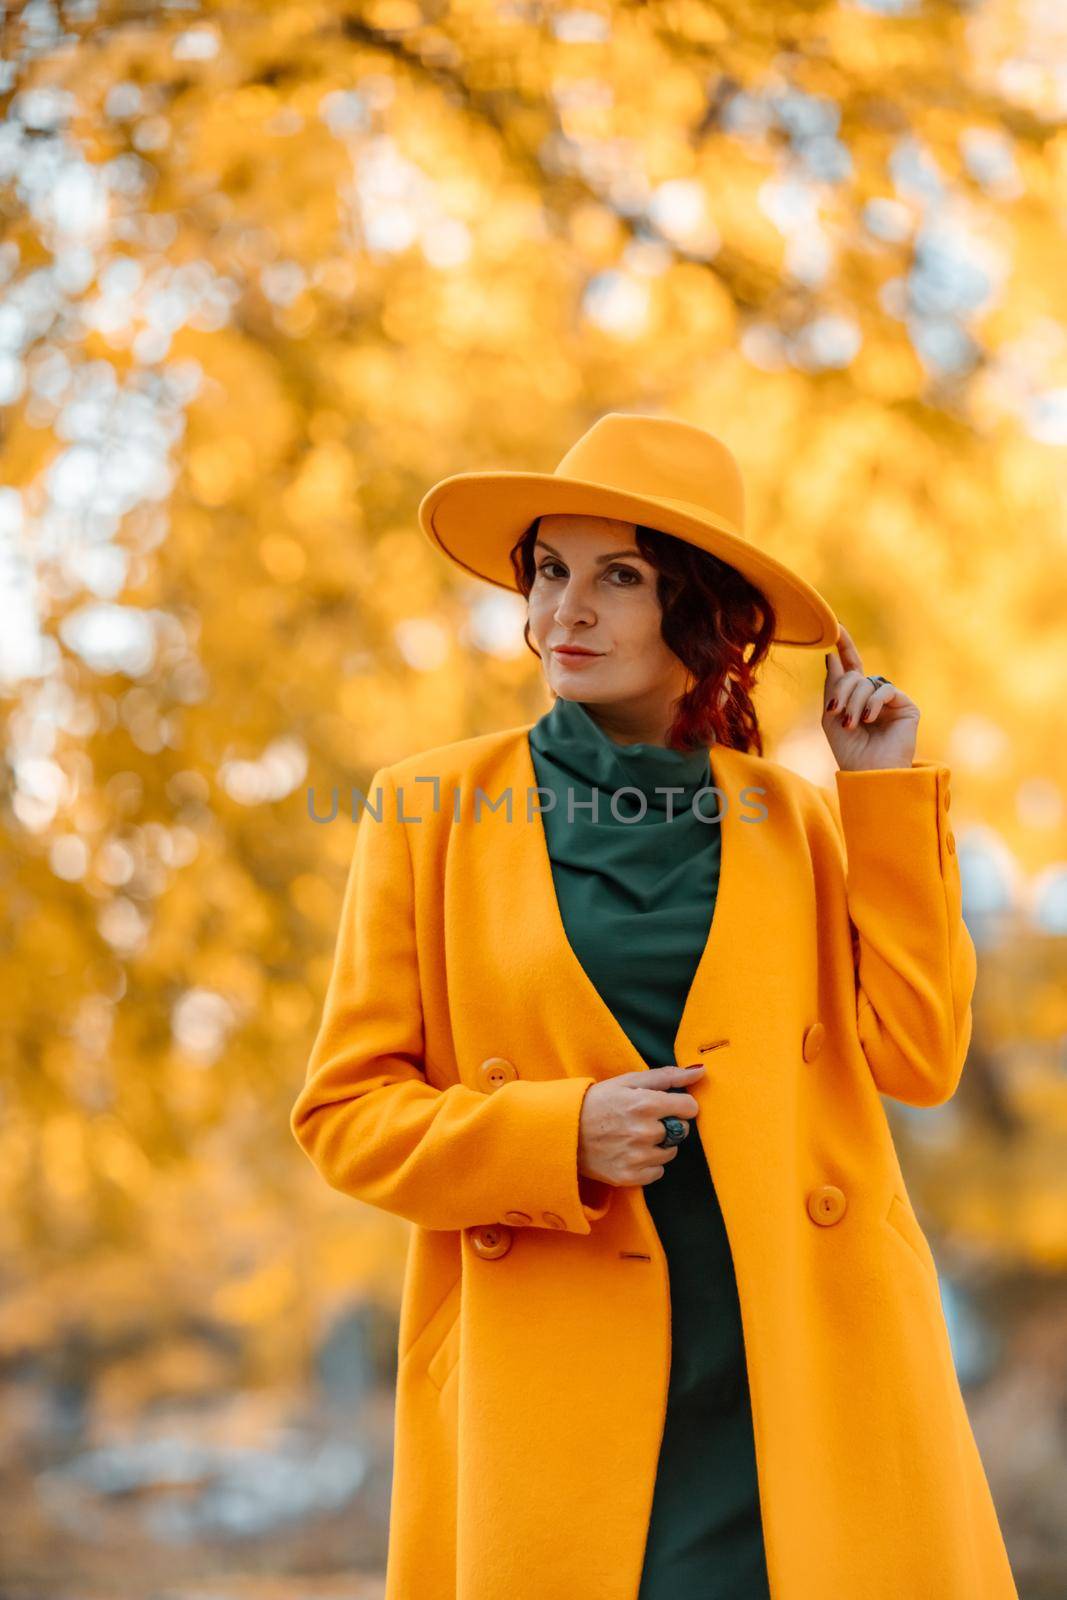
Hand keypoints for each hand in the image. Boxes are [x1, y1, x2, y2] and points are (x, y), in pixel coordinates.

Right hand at [578, 1063, 704, 1187]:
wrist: (564, 1130)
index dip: (680, 1105)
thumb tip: (700, 1071)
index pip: (689, 1108)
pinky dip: (648, 1164)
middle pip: (682, 1130)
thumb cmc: (597, 1101)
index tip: (666, 1105)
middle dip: (669, 1124)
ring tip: (634, 1136)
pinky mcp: (629, 1176)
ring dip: (658, 1145)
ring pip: (670, 1152)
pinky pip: (657, 1172)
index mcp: (645, 1104)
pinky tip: (630, 1153)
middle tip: (643, 1120)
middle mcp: (645, 1132)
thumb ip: (667, 1076)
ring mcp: (637, 1157)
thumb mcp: (628, 1081)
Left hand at [823, 624, 919, 771]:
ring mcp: (891, 701)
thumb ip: (833, 686)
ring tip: (852, 723)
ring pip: (867, 682)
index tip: (837, 628)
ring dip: (854, 701)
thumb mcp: (831, 716)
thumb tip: (831, 656)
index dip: (845, 646)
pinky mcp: (906, 706)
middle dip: (842, 691)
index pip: (851, 666)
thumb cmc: (848, 750)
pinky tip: (867, 719)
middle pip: (854, 675)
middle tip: (836, 711)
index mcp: (855, 697)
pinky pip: (885, 690)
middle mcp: (874, 696)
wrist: (868, 771)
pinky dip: (873, 703)